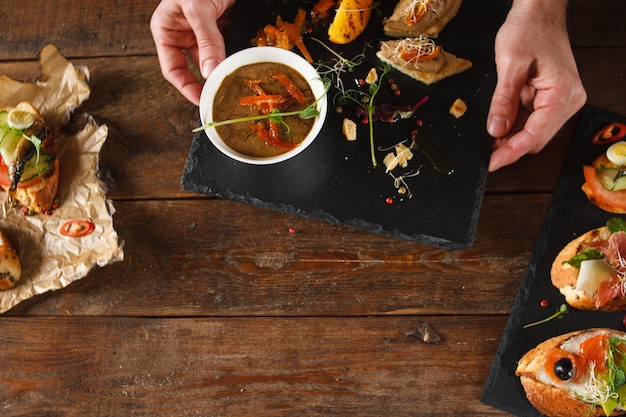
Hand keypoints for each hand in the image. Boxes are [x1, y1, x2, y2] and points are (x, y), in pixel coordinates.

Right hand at [150, 0, 235, 105]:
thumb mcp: (198, 9)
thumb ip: (206, 40)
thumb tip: (211, 72)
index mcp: (167, 30)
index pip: (172, 69)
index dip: (186, 87)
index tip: (202, 101)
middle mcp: (185, 33)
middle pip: (197, 67)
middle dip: (210, 81)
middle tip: (223, 97)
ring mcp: (205, 32)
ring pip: (216, 59)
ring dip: (226, 69)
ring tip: (237, 83)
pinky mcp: (224, 28)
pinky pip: (229, 48)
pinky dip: (237, 56)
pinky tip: (245, 66)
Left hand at [486, 0, 585, 170]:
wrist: (539, 12)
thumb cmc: (529, 30)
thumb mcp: (510, 66)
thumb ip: (503, 101)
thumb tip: (496, 130)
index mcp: (562, 95)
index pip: (534, 136)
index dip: (510, 153)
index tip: (491, 163)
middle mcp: (568, 101)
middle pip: (536, 139)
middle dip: (509, 147)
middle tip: (485, 153)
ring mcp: (563, 100)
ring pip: (534, 132)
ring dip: (511, 137)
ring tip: (488, 140)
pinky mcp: (553, 98)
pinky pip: (533, 120)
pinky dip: (515, 125)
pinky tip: (500, 125)